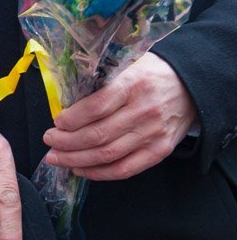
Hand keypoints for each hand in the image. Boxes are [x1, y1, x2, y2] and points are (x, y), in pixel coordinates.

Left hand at [43, 52, 196, 180]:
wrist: (191, 86)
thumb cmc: (150, 74)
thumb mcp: (126, 66)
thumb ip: (99, 82)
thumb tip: (65, 104)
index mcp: (132, 85)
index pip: (96, 107)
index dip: (71, 119)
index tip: (56, 122)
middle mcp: (143, 110)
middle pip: (97, 135)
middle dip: (66, 143)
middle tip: (48, 142)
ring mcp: (153, 133)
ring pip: (107, 154)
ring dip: (75, 160)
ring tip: (56, 158)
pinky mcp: (160, 151)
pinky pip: (124, 169)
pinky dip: (98, 173)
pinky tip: (80, 169)